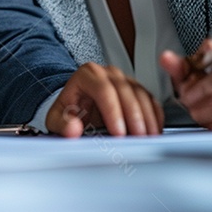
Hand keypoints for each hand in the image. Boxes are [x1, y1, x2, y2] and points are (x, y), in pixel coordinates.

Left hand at [46, 62, 163, 136]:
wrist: (79, 106)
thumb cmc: (69, 111)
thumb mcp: (57, 118)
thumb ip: (62, 124)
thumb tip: (73, 129)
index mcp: (87, 75)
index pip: (103, 89)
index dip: (113, 111)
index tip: (118, 133)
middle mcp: (108, 73)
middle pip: (125, 90)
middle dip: (134, 116)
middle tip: (137, 138)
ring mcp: (125, 80)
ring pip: (141, 94)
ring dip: (147, 118)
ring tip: (148, 138)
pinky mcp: (138, 90)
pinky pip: (151, 100)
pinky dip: (155, 116)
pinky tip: (154, 131)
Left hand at [159, 42, 211, 129]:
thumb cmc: (203, 85)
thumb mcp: (188, 74)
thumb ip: (177, 67)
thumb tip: (165, 58)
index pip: (211, 52)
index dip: (196, 67)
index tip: (185, 80)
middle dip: (195, 95)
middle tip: (186, 100)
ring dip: (202, 112)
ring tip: (195, 111)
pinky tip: (207, 120)